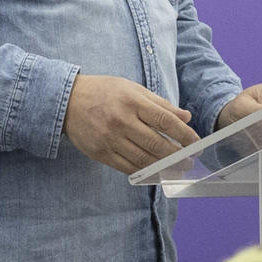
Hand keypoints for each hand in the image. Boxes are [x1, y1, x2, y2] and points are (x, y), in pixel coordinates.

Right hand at [63, 73, 198, 174]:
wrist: (66, 100)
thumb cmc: (103, 92)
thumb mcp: (133, 89)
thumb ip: (160, 104)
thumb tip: (186, 118)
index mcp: (131, 102)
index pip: (166, 121)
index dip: (185, 135)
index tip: (196, 143)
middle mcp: (120, 121)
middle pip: (157, 144)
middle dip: (178, 155)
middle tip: (189, 161)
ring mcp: (109, 139)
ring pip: (143, 159)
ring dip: (164, 167)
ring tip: (176, 169)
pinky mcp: (100, 152)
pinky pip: (127, 167)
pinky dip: (144, 172)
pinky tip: (155, 172)